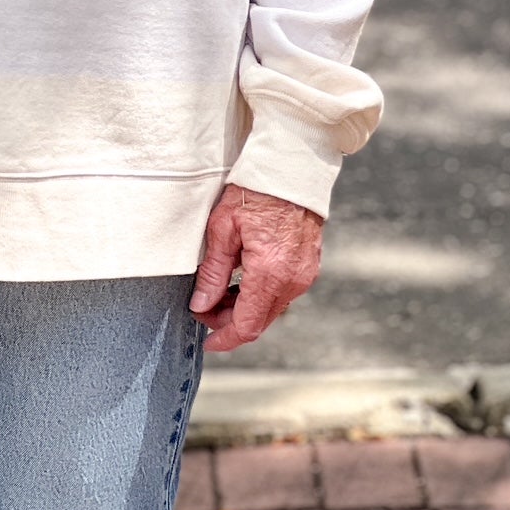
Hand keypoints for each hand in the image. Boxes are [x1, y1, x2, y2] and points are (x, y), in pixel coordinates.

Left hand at [189, 183, 321, 353]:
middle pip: (259, 321)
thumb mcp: (222, 228)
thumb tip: (201, 304)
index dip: (224, 338)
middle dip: (229, 322)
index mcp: (270, 272)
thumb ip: (212, 272)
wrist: (291, 169)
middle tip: (204, 308)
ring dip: (245, 309)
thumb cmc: (255, 191)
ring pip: (271, 310)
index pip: (247, 324)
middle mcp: (293, 280)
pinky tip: (242, 282)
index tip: (207, 340)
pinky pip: (283, 294)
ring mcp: (304, 275)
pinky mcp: (308, 268)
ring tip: (219, 292)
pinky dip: (261, 296)